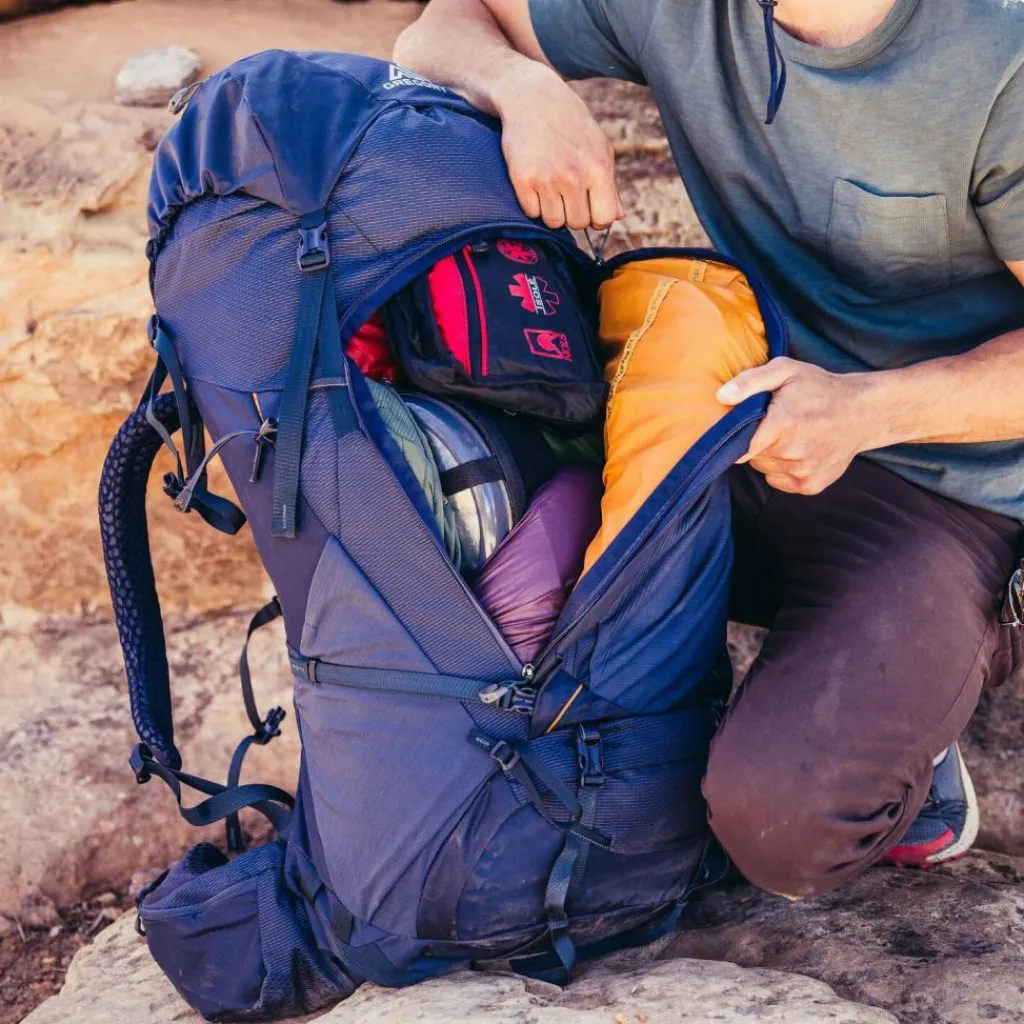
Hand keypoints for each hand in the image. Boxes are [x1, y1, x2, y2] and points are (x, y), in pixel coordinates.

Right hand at [493, 64, 623, 229]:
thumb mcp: (599, 146)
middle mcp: (574, 176)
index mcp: (598, 168)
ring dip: (551, 210)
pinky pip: (531, 212)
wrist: (531, 96)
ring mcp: (547, 179)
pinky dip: (533, 203)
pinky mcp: (523, 179)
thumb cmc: (570, 122)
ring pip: (553, 222)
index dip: (596, 217)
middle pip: (577, 224)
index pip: (604, 219)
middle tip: (565, 191)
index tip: (588, 206)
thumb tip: (618, 216)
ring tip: (550, 185)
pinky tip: (535, 181)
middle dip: (572, 212)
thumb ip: (609, 184)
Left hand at [716, 357, 877, 494]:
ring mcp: (802, 471)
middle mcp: (792, 452)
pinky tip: (799, 450)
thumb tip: (721, 396)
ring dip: (770, 455)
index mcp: (782, 424)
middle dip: (757, 442)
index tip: (748, 425)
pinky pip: (779, 481)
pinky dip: (783, 469)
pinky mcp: (810, 485)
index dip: (738, 437)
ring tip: (790, 435)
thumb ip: (750, 381)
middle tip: (776, 424)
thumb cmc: (819, 388)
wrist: (862, 411)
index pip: (739, 445)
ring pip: (765, 469)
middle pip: (751, 457)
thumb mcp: (785, 371)